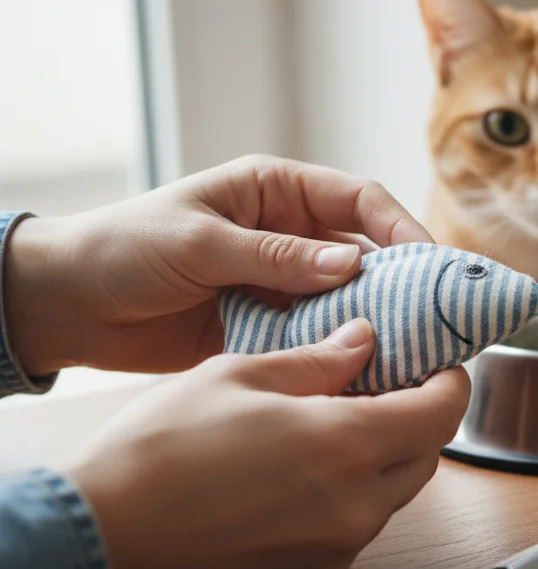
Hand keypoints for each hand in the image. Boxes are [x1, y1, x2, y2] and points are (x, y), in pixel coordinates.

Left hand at [3, 154, 434, 374]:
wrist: (67, 307)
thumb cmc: (123, 249)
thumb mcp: (198, 242)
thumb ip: (275, 255)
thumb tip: (353, 264)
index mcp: (276, 192)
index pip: (359, 200)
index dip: (401, 228)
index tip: (431, 264)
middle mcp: (290, 235)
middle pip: (367, 254)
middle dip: (403, 283)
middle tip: (438, 317)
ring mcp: (282, 284)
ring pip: (349, 301)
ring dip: (377, 324)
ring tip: (410, 353)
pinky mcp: (269, 327)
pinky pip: (318, 339)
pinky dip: (341, 355)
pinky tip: (364, 375)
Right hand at [65, 318, 469, 568]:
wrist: (101, 539)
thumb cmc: (160, 453)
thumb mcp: (241, 376)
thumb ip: (318, 360)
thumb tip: (362, 341)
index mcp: (350, 446)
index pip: (442, 412)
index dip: (451, 382)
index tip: (442, 363)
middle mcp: (358, 505)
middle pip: (426, 455)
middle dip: (418, 417)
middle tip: (388, 385)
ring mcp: (338, 547)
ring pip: (394, 493)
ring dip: (384, 457)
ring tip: (339, 422)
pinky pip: (357, 526)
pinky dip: (351, 494)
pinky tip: (307, 470)